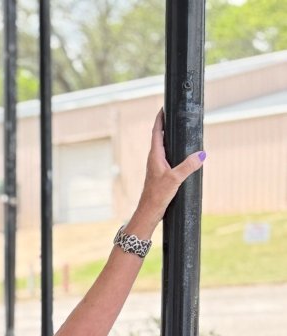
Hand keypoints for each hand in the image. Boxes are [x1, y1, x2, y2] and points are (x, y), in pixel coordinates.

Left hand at [131, 109, 205, 233]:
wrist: (149, 212)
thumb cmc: (157, 196)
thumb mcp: (175, 179)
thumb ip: (188, 166)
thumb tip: (201, 154)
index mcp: (155, 156)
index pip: (156, 132)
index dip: (160, 119)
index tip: (164, 107)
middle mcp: (154, 159)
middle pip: (160, 137)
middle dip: (166, 125)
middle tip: (174, 114)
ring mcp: (156, 167)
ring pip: (163, 147)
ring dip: (169, 137)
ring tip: (179, 129)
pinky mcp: (160, 174)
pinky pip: (167, 157)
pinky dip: (173, 150)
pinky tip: (180, 153)